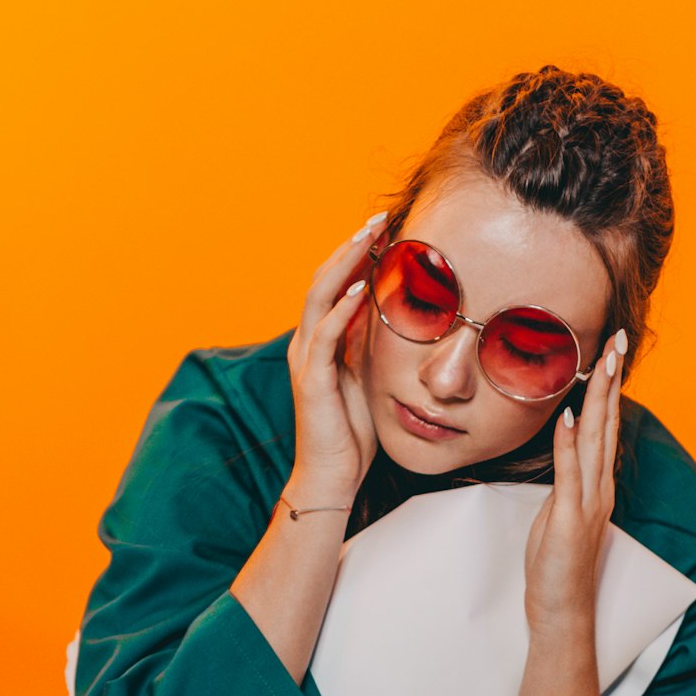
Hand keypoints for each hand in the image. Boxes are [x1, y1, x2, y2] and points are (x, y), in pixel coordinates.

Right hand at [286, 216, 383, 497]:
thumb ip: (369, 344)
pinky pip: (325, 336)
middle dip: (351, 247)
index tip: (386, 230)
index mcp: (321, 341)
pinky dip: (342, 309)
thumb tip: (388, 311)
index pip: (336, 284)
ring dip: (345, 265)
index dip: (357, 255)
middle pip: (324, 280)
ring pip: (319, 297)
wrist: (332, 475)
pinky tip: (361, 289)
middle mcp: (308, 343)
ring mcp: (307, 360)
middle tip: (380, 219)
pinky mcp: (312, 381)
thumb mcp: (368, 377)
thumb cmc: (351, 432)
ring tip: (368, 238)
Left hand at [523, 329, 625, 638]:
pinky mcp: (571, 520)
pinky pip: (570, 475)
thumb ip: (564, 486)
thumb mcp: (559, 516)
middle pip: (607, 425)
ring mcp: (588, 504)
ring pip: (595, 442)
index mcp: (597, 487)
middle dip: (610, 381)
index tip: (610, 354)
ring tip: (599, 364)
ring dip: (597, 401)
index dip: (608, 390)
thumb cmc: (557, 568)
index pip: (605, 428)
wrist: (563, 613)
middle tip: (618, 341)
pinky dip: (569, 444)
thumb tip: (560, 458)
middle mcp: (600, 490)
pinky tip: (569, 415)